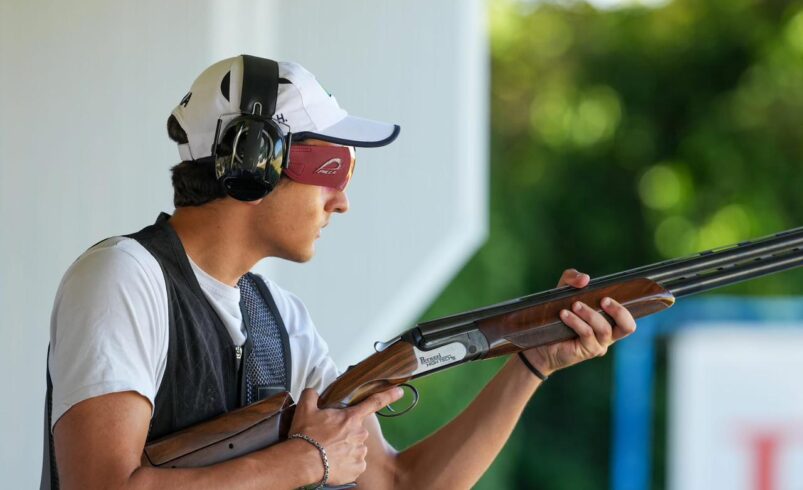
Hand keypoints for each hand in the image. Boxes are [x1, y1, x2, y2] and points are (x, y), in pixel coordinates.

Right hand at [288, 387, 403, 484]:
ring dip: (345, 448)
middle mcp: (359, 434)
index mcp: (350, 418)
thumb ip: (312, 395)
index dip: (389, 395)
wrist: (302, 463)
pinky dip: (346, 463)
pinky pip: (355, 463)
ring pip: (356, 447)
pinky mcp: (357, 469)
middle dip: (346, 432)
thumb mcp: (305, 409)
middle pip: (357, 430)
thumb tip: (313, 392)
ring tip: (328, 451)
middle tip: (329, 437)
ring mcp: (360, 453)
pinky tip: (333, 462)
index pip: (374, 402)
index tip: (400, 392)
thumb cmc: (305, 437)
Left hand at [523, 268, 636, 376]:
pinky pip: (587, 333)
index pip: (627, 317)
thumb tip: (585, 279)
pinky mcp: (587, 350)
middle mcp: (608, 334)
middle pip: (628, 326)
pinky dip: (576, 321)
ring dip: (590, 314)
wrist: (540, 340)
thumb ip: (573, 279)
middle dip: (618, 311)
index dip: (623, 307)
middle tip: (603, 300)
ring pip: (604, 329)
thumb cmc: (558, 313)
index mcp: (609, 321)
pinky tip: (564, 314)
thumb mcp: (564, 291)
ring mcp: (599, 344)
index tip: (606, 296)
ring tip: (574, 305)